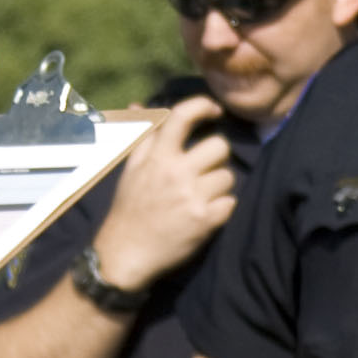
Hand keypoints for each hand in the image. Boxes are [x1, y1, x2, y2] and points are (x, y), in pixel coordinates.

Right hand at [90, 95, 236, 291]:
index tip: (215, 109)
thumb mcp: (131, 168)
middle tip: (205, 169)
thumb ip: (143, 136)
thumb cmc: (129, 208)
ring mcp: (193, 197)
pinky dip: (222, 208)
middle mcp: (176, 173)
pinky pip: (231, 202)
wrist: (126, 253)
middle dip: (216, 157)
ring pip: (228, 176)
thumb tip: (139, 104)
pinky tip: (206, 213)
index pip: (182, 116)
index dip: (202, 105)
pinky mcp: (205, 221)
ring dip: (219, 185)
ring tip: (202, 195)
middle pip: (220, 146)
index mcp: (157, 157)